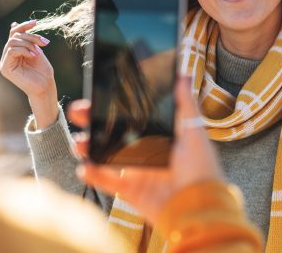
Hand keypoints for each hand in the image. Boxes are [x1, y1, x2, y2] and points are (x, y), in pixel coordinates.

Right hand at [0, 20, 58, 126]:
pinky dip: (24, 50)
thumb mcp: (36, 50)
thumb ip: (26, 39)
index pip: (14, 33)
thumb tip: (14, 23)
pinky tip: (33, 55)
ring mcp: (5, 62)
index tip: (35, 23)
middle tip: (44, 43)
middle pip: (14, 36)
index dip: (23, 26)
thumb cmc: (42, 71)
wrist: (45, 86)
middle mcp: (7, 56)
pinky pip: (11, 51)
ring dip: (28, 44)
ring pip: (12, 42)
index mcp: (14, 52)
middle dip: (30, 36)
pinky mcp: (5, 68)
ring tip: (38, 52)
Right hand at [69, 77, 222, 223]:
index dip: (113, 105)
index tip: (99, 92)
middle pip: (112, 132)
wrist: (200, 206)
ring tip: (79, 143)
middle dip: (93, 121)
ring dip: (88, 148)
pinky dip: (93, 175)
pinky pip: (107, 181)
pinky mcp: (130, 190)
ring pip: (104, 155)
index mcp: (158, 134)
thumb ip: (186, 105)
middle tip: (79, 112)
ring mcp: (135, 170)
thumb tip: (183, 75)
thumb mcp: (195, 132)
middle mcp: (144, 150)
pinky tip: (84, 168)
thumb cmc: (202, 168)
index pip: (131, 115)